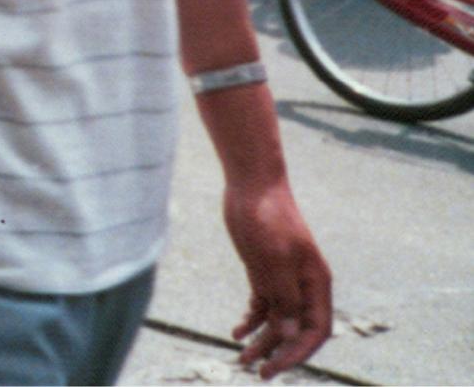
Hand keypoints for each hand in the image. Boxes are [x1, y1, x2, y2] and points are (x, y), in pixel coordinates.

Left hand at [223, 177, 331, 377]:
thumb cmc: (267, 218)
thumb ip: (283, 298)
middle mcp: (303, 285)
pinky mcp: (263, 271)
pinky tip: (237, 331)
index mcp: (315, 284)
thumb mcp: (273, 260)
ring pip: (276, 319)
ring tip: (240, 358)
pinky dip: (251, 319)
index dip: (298, 352)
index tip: (275, 367)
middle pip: (295, 330)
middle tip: (255, 372)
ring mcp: (283, 278)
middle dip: (277, 352)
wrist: (250, 185)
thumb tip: (289, 335)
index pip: (316, 330)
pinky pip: (262, 304)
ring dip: (261, 340)